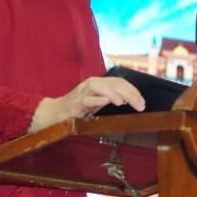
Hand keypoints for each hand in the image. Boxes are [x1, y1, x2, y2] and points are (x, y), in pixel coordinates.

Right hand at [29, 76, 145, 131]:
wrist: (54, 114)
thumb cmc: (79, 109)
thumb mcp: (98, 101)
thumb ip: (112, 98)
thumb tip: (133, 101)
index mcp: (98, 83)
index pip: (119, 82)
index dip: (133, 90)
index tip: (143, 102)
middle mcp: (91, 84)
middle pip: (113, 83)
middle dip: (129, 93)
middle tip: (140, 106)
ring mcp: (81, 93)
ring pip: (99, 87)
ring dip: (113, 93)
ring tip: (124, 102)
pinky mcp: (74, 104)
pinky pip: (85, 100)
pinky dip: (96, 100)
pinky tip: (107, 102)